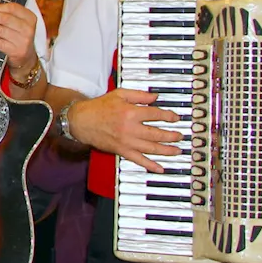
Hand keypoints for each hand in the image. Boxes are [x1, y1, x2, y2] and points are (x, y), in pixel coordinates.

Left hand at [0, 2, 38, 77]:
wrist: (26, 58)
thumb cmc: (19, 37)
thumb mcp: (20, 23)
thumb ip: (8, 14)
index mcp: (29, 18)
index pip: (12, 8)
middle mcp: (28, 29)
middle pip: (5, 18)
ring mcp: (22, 40)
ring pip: (0, 30)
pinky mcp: (15, 51)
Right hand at [67, 89, 182, 172]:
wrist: (81, 121)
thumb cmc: (98, 107)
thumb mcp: (119, 94)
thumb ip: (138, 95)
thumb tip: (155, 97)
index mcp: (130, 112)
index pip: (155, 114)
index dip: (168, 116)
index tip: (175, 118)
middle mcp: (130, 128)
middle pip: (157, 133)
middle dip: (171, 135)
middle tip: (180, 136)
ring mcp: (126, 141)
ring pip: (151, 148)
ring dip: (166, 150)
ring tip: (176, 150)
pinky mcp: (121, 150)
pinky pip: (138, 160)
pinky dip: (150, 165)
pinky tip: (160, 168)